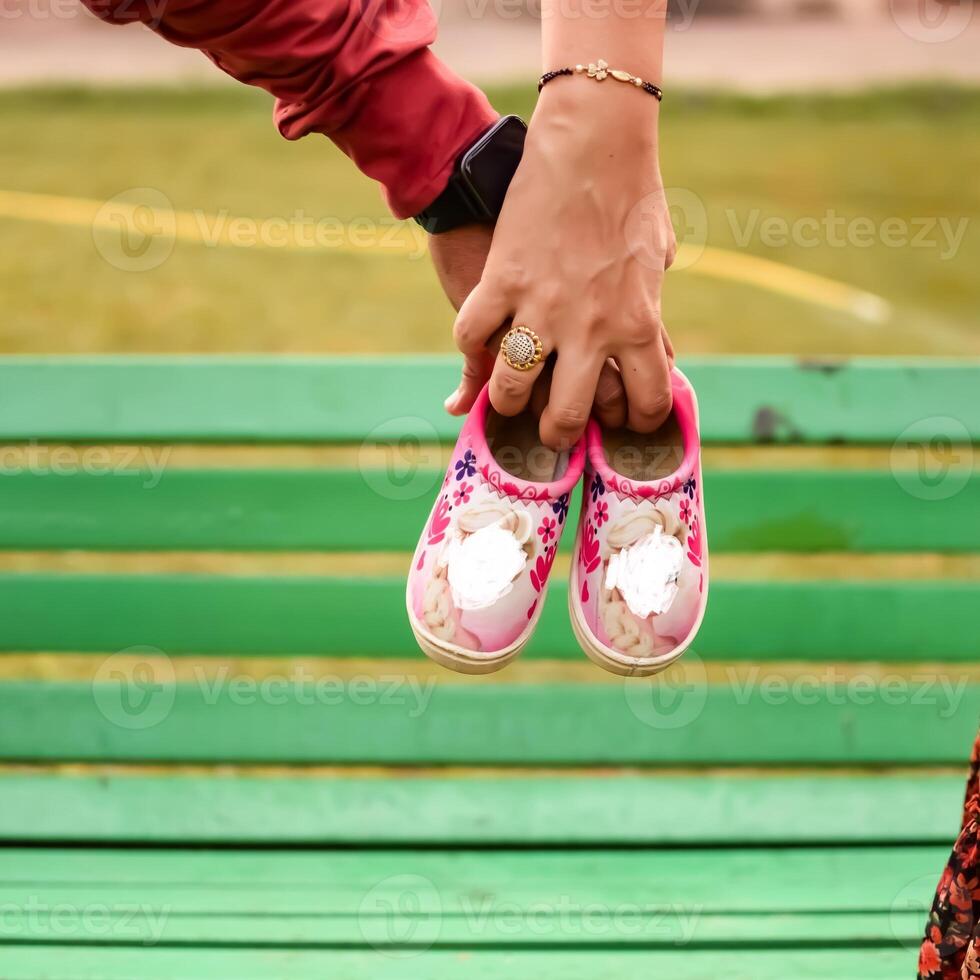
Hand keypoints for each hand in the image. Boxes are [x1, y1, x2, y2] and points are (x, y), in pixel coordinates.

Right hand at [451, 85, 674, 448]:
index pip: (646, 402)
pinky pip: (471, 336)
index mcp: (638, 323)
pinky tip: (477, 352)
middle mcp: (590, 327)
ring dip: (506, 403)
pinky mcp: (501, 280)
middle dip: (557, 434)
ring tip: (507, 401)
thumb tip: (653, 346)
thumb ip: (650, 310)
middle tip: (551, 431)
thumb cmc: (633, 195)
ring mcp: (541, 306)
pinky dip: (469, 350)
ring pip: (512, 388)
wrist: (593, 141)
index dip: (635, 423)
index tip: (624, 424)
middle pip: (567, 415)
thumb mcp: (658, 259)